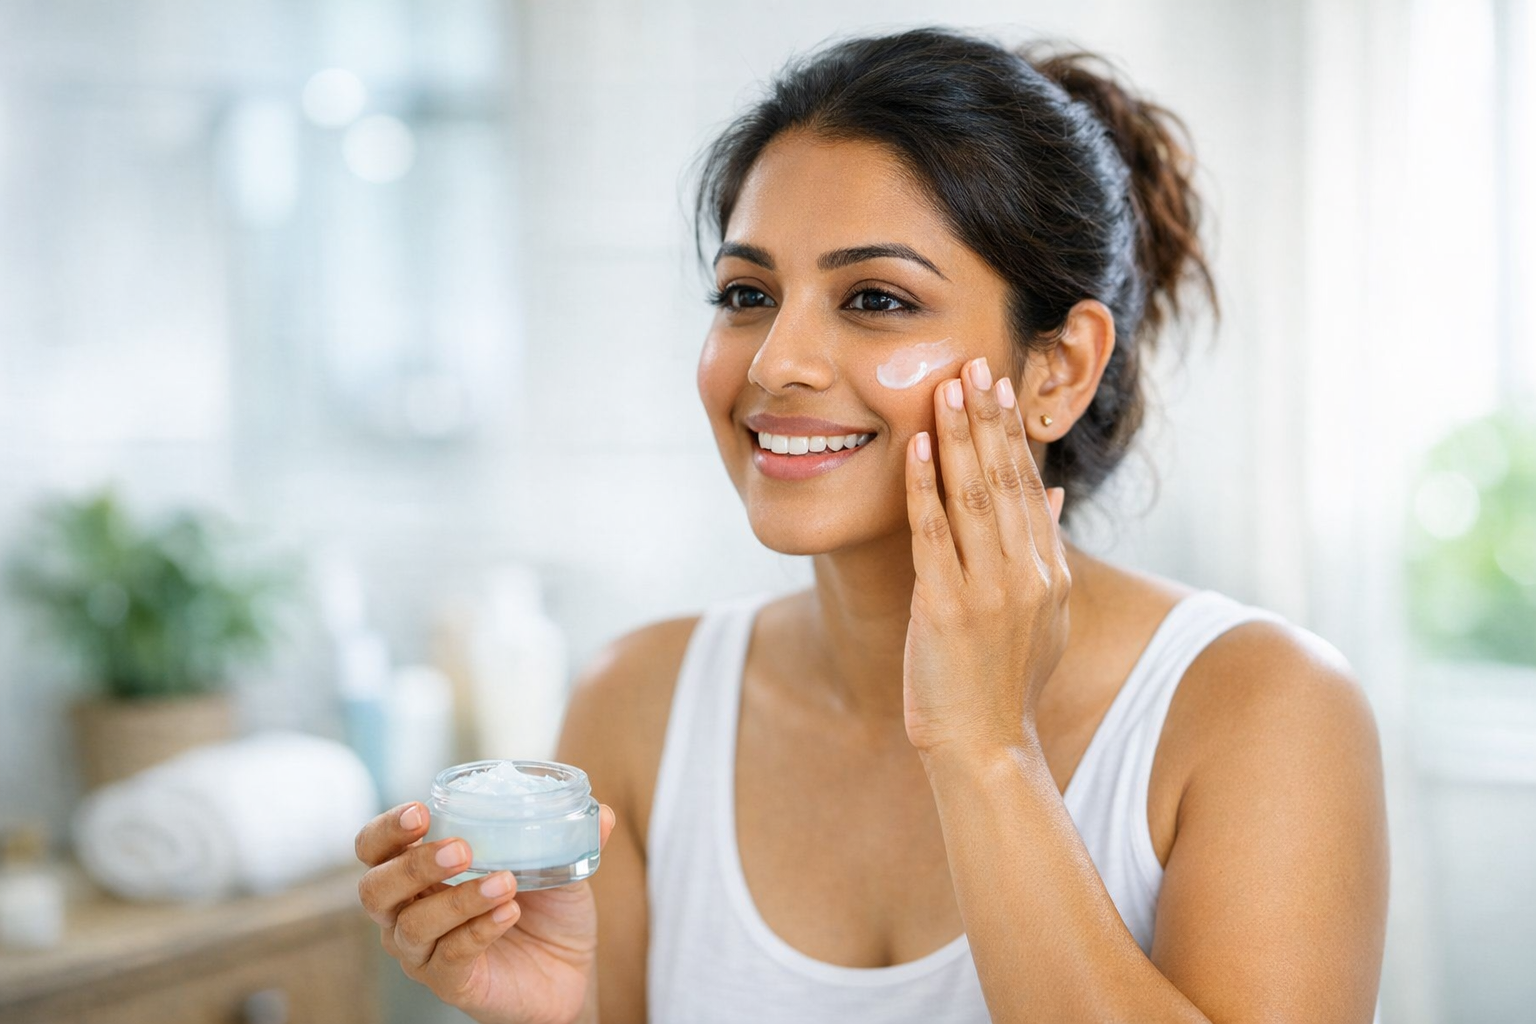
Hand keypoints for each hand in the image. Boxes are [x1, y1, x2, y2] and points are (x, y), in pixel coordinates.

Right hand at [355, 801, 616, 1023]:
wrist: (571, 973)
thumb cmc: (547, 911)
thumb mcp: (560, 863)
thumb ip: (571, 834)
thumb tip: (601, 811)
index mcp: (421, 873)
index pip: (375, 847)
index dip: (387, 829)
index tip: (421, 811)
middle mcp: (408, 913)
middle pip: (375, 889)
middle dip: (413, 864)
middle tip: (460, 848)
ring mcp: (425, 954)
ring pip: (412, 926)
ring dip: (458, 899)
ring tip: (505, 882)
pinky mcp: (450, 984)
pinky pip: (450, 957)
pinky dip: (479, 930)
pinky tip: (509, 912)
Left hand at [902, 355, 1069, 757]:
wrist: (986, 747)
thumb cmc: (1005, 684)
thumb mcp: (1045, 616)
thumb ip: (1045, 550)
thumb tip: (1050, 489)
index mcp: (1048, 572)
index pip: (1027, 486)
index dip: (1012, 433)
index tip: (1000, 385)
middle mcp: (1025, 574)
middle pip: (1005, 479)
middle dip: (989, 418)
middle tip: (974, 363)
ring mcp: (988, 590)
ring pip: (974, 496)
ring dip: (961, 437)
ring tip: (950, 386)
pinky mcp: (946, 607)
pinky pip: (934, 533)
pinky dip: (926, 487)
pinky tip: (920, 447)